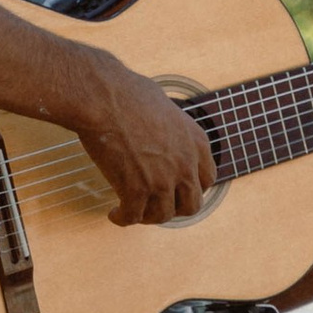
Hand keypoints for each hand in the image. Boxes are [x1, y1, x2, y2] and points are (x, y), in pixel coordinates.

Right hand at [70, 56, 220, 225]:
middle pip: (191, 205)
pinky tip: (115, 214)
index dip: (192, 188)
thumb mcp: (166, 108)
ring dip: (147, 216)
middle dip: (174, 207)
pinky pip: (133, 217)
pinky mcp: (136, 190)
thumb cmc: (128, 94)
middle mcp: (185, 165)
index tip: (177, 189)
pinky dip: (123, 218)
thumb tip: (162, 136)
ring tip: (132, 210)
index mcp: (196, 142)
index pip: (207, 179)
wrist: (104, 98)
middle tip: (157, 204)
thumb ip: (172, 130)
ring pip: (163, 216)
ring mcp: (162, 180)